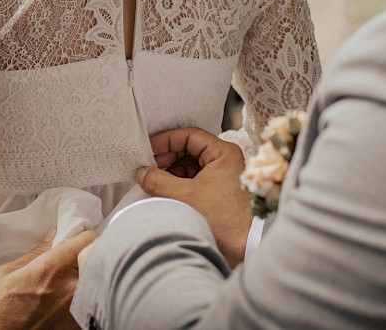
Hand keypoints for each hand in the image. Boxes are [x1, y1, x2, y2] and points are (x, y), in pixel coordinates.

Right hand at [0, 228, 97, 329]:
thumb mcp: (9, 273)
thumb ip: (36, 253)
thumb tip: (52, 236)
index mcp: (53, 267)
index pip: (87, 239)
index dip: (83, 237)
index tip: (78, 241)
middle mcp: (70, 286)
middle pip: (95, 260)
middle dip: (86, 257)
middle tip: (74, 262)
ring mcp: (77, 307)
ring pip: (94, 281)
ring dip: (86, 278)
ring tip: (68, 284)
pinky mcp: (78, 324)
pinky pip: (89, 302)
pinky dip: (83, 299)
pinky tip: (66, 302)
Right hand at [139, 128, 251, 267]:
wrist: (245, 249)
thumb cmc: (223, 219)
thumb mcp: (185, 196)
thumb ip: (158, 180)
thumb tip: (141, 172)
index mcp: (223, 153)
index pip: (189, 136)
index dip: (165, 141)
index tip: (147, 149)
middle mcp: (225, 161)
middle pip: (189, 149)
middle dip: (166, 157)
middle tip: (146, 166)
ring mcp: (222, 176)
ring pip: (190, 165)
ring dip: (170, 171)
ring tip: (152, 179)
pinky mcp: (218, 191)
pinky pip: (194, 179)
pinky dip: (177, 183)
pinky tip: (163, 190)